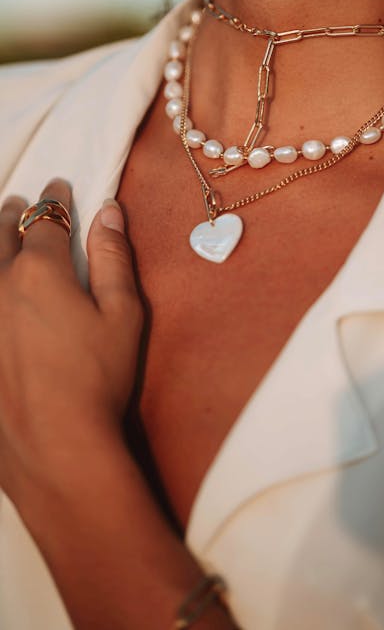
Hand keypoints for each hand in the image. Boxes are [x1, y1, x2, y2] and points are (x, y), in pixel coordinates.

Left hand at [0, 179, 142, 501]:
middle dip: (11, 213)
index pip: (46, 220)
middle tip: (18, 202)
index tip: (59, 187)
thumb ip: (114, 257)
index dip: (54, 200)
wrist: (55, 445)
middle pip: (0, 234)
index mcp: (42, 273)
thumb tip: (109, 211)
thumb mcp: (123, 315)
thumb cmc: (98, 379)